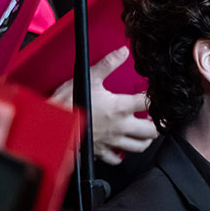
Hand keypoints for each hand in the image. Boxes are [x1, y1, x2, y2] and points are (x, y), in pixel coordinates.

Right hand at [52, 48, 157, 165]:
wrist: (51, 124)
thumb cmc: (67, 102)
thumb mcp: (89, 77)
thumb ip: (108, 64)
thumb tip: (122, 52)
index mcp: (120, 107)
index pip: (149, 103)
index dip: (157, 99)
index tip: (157, 96)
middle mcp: (119, 126)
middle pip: (151, 130)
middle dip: (158, 125)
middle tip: (158, 118)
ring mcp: (112, 140)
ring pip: (139, 146)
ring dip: (145, 139)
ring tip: (145, 132)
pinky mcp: (101, 150)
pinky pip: (117, 158)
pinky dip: (122, 154)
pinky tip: (122, 148)